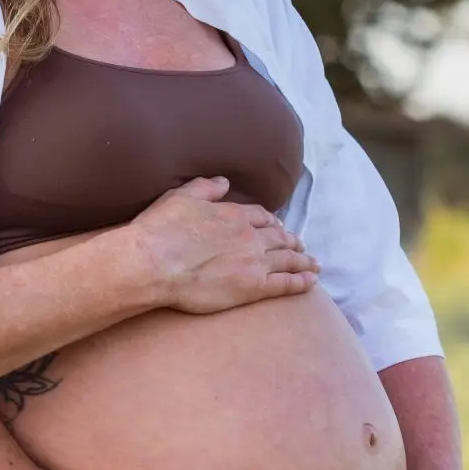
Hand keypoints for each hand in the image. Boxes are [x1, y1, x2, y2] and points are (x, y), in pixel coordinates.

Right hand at [123, 177, 318, 315]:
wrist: (154, 262)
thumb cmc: (161, 230)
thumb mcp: (181, 197)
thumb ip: (205, 188)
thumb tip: (224, 182)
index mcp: (233, 215)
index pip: (261, 217)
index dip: (271, 223)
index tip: (278, 228)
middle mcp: (249, 236)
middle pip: (279, 238)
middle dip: (292, 242)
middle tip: (301, 247)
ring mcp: (254, 262)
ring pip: (288, 259)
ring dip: (303, 261)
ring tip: (314, 265)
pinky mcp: (253, 287)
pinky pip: (285, 283)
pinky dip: (301, 282)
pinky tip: (311, 283)